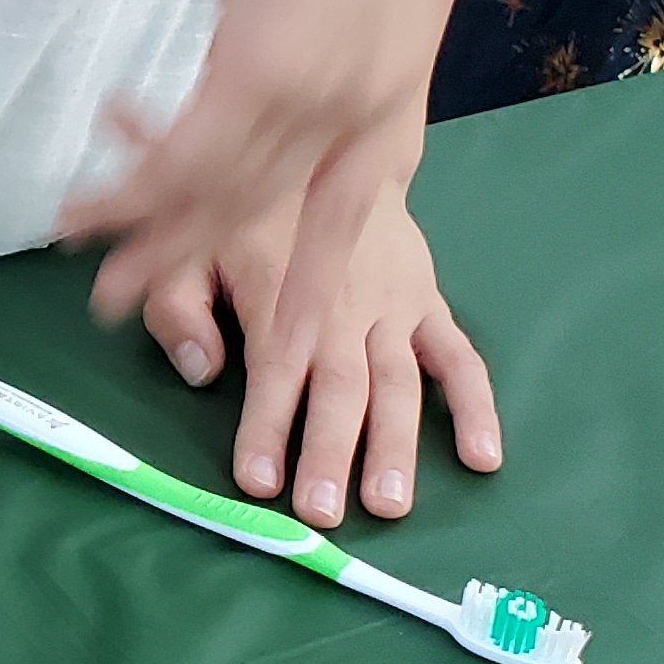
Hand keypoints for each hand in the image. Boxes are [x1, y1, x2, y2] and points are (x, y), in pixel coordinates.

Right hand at [68, 0, 447, 353]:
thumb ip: (341, 14)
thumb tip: (300, 26)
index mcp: (396, 87)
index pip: (357, 212)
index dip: (320, 285)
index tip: (297, 348)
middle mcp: (362, 107)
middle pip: (271, 216)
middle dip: (206, 272)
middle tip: (144, 318)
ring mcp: (316, 94)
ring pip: (219, 195)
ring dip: (148, 242)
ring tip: (96, 285)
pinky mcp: (261, 69)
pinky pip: (187, 157)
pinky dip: (135, 192)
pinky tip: (90, 212)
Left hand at [144, 175, 498, 526]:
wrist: (336, 149)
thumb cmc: (250, 215)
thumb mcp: (192, 245)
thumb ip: (181, 306)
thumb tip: (199, 371)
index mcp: (280, 293)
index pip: (273, 368)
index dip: (265, 426)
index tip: (259, 481)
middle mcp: (344, 306)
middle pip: (341, 387)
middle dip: (331, 451)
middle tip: (324, 513)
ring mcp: (395, 308)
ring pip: (400, 383)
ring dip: (396, 446)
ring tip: (391, 506)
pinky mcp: (430, 305)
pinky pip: (459, 359)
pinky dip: (474, 408)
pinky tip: (483, 457)